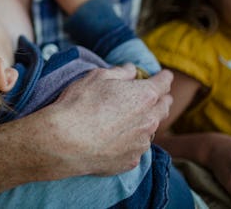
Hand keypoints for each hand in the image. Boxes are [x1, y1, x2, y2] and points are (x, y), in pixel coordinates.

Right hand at [28, 64, 172, 177]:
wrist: (65, 141)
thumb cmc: (80, 104)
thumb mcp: (97, 77)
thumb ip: (120, 72)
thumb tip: (131, 70)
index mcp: (144, 96)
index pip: (163, 83)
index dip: (164, 77)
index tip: (164, 75)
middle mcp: (149, 121)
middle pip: (164, 108)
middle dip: (161, 100)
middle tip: (155, 96)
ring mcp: (141, 144)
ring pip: (150, 130)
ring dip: (144, 122)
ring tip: (128, 119)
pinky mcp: (130, 161)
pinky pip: (135, 149)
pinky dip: (130, 142)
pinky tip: (114, 139)